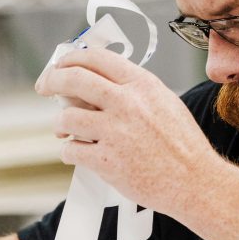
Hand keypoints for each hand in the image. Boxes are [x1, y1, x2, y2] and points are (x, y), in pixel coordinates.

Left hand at [35, 48, 216, 216]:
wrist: (195, 181)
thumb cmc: (182, 145)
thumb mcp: (165, 102)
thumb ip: (133, 89)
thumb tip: (96, 80)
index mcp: (142, 85)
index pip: (96, 58)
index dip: (71, 58)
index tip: (60, 66)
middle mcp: (127, 104)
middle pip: (73, 79)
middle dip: (51, 81)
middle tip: (44, 87)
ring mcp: (116, 133)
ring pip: (66, 117)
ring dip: (60, 124)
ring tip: (65, 131)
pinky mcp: (107, 161)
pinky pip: (71, 150)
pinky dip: (69, 151)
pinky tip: (77, 153)